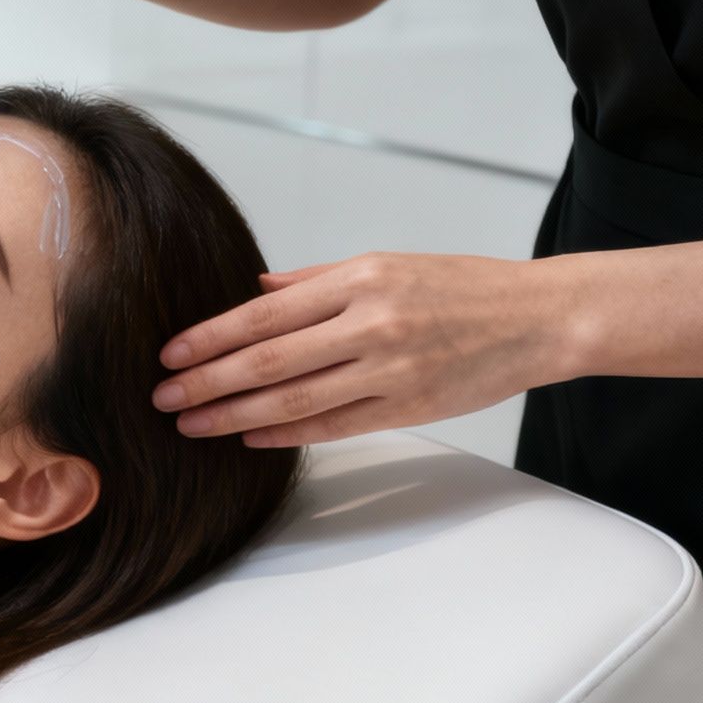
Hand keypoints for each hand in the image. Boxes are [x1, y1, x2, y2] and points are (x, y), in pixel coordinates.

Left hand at [151, 252, 579, 447]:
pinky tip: (249, 438)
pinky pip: (333, 426)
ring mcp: (390, 371)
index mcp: (359, 280)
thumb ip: (316, 282)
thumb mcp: (385, 264)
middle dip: (208, 382)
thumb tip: (253, 289)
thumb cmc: (459, 287)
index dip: (210, 338)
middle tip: (162, 399)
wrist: (540, 318)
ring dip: (235, 415)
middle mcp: (371, 324)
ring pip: (295, 400)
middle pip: (269, 360)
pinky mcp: (408, 407)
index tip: (169, 354)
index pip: (264, 313)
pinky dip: (285, 434)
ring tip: (193, 425)